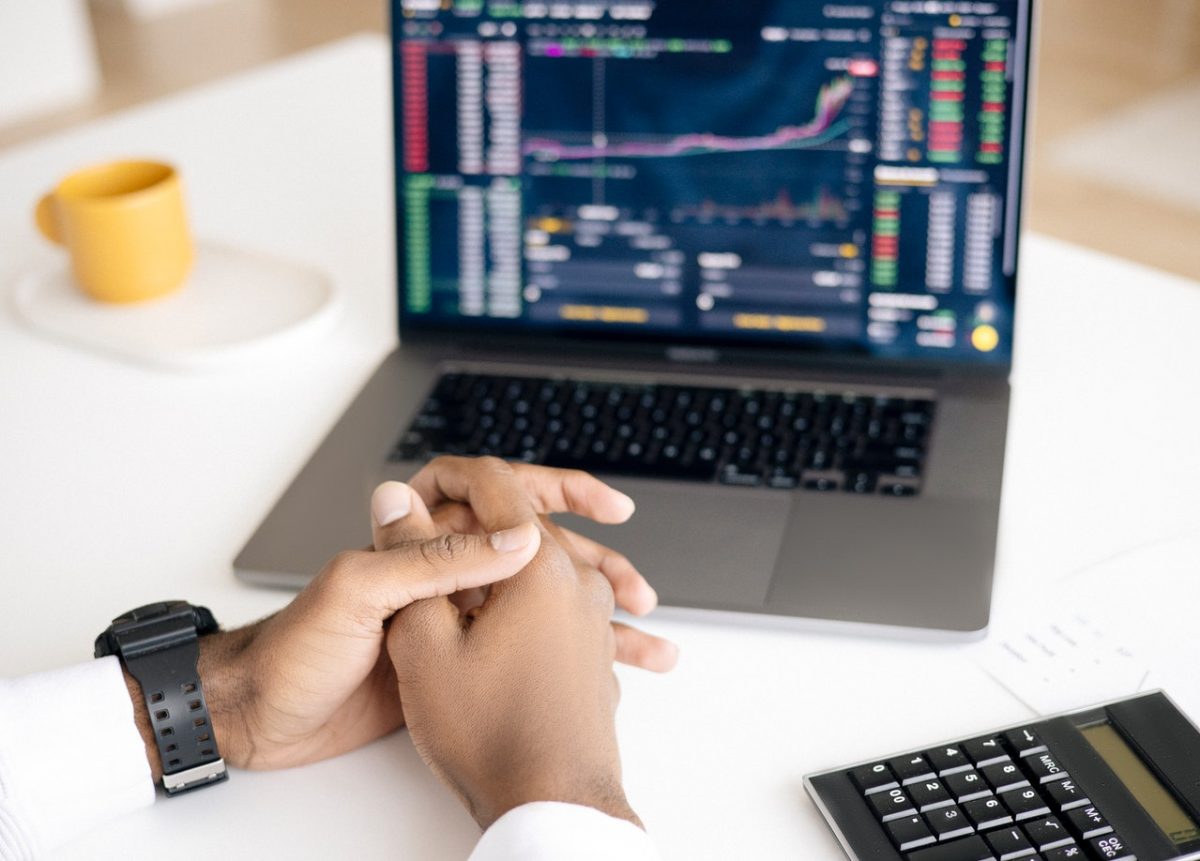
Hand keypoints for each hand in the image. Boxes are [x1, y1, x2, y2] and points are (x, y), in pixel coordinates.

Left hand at [123, 458, 661, 776]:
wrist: (263, 715)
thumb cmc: (295, 648)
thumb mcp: (359, 592)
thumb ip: (432, 559)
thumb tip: (513, 534)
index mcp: (419, 535)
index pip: (500, 492)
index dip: (558, 491)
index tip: (606, 505)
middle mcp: (442, 567)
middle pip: (535, 550)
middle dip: (593, 565)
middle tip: (636, 590)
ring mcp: (452, 614)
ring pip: (539, 603)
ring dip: (592, 616)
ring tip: (644, 638)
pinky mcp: (454, 658)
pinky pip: (520, 649)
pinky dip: (564, 660)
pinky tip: (602, 675)